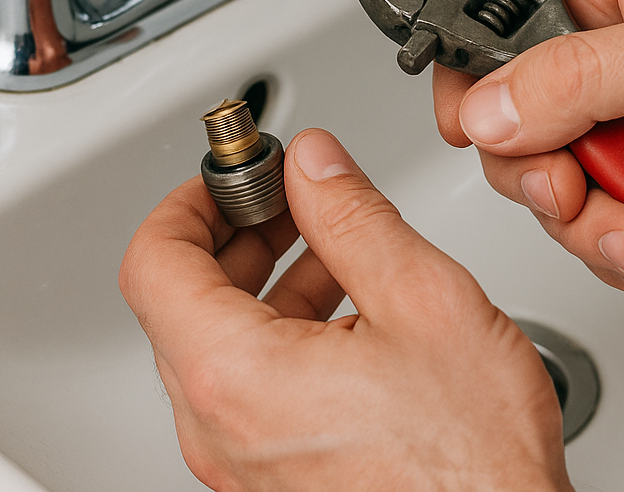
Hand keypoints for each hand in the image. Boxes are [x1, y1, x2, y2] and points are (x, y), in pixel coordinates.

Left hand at [119, 129, 572, 491]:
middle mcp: (221, 428)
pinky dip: (283, 326)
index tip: (229, 174)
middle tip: (284, 193)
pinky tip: (344, 301)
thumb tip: (312, 163)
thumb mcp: (421, 301)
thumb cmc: (470, 464)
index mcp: (236, 378)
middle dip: (234, 230)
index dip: (189, 200)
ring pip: (220, 341)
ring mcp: (243, 460)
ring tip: (325, 238)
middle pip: (182, 299)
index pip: (154, 262)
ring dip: (264, 275)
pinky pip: (251, 385)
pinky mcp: (274, 476)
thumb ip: (353, 216)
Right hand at [433, 0, 623, 299]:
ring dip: (586, 223)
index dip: (473, 86)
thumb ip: (580, 79)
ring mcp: (617, 107)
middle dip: (540, 173)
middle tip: (579, 194)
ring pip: (547, 178)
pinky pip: (594, 214)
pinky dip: (618, 246)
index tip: (485, 136)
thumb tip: (490, 109)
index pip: (488, 26)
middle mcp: (594, 41)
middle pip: (507, 118)